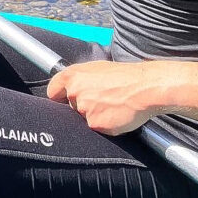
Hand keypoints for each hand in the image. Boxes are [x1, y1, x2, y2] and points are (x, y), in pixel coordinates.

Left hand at [47, 60, 162, 135]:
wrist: (144, 87)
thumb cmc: (124, 76)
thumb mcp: (97, 69)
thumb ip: (80, 79)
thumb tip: (71, 86)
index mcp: (72, 75)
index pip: (53, 91)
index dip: (58, 97)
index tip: (63, 101)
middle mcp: (74, 92)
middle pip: (71, 106)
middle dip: (82, 106)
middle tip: (101, 101)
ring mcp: (84, 109)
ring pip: (84, 118)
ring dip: (95, 116)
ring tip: (111, 106)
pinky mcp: (95, 124)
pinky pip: (97, 128)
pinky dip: (106, 124)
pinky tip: (116, 115)